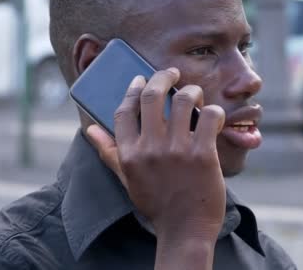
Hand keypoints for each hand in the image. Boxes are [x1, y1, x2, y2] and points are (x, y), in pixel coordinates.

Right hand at [86, 68, 225, 244]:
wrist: (185, 229)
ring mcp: (178, 150)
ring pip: (184, 100)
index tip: (140, 79)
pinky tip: (212, 117)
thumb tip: (90, 129)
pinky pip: (209, 117)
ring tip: (195, 96)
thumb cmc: (157, 203)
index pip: (124, 111)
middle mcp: (150, 149)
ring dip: (191, 91)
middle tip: (171, 73)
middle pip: (152, 97)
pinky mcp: (203, 154)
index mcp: (129, 154)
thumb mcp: (127, 179)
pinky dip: (213, 111)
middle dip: (162, 77)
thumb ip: (108, 152)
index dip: (133, 89)